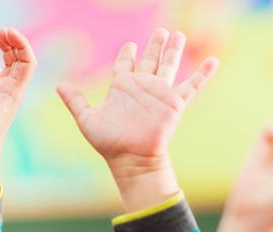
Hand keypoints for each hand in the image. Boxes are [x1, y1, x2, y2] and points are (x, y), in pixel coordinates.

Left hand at [57, 28, 216, 210]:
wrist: (131, 159)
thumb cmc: (109, 144)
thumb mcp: (87, 120)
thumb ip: (75, 101)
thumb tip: (57, 85)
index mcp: (123, 87)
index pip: (126, 63)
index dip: (128, 53)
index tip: (130, 45)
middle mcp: (142, 87)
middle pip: (151, 59)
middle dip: (155, 45)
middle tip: (161, 31)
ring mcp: (160, 93)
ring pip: (169, 65)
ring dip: (174, 50)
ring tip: (178, 35)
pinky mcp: (174, 103)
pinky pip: (193, 86)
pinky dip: (204, 74)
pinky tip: (214, 60)